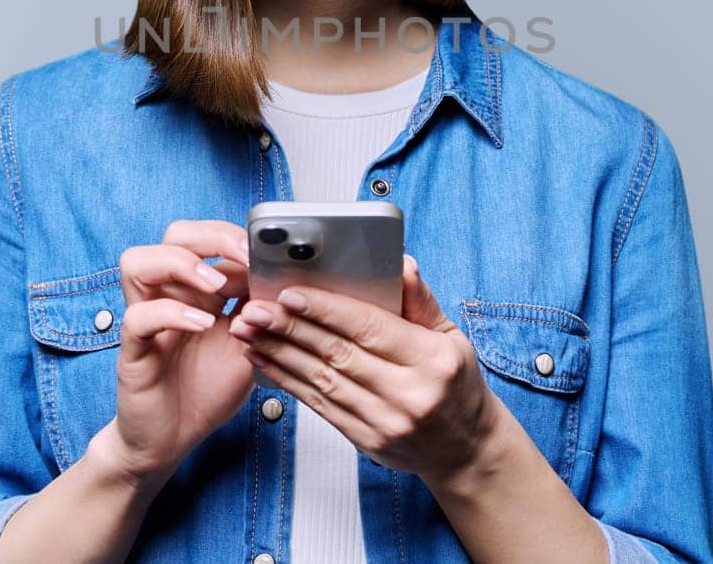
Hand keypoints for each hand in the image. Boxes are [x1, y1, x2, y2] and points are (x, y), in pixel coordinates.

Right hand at [102, 219, 253, 482]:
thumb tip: (284, 280)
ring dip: (182, 264)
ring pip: (138, 262)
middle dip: (211, 236)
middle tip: (244, 255)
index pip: (210, 239)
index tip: (269, 253)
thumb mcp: (249, 348)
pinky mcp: (132, 349)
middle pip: (174, 236)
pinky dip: (172, 312)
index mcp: (198, 290)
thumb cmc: (206, 392)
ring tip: (216, 285)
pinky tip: (202, 325)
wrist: (173, 440)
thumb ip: (262, 316)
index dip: (238, 239)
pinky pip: (138, 316)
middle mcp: (170, 295)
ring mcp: (147, 318)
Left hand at [227, 254, 498, 480]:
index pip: (370, 328)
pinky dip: (287, 380)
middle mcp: (408, 393)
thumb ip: (420, 301)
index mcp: (431, 359)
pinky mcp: (365, 440)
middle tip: (256, 307)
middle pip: (338, 353)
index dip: (328, 310)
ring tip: (248, 330)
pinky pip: (318, 405)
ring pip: (321, 380)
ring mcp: (385, 422)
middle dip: (290, 328)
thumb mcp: (451, 336)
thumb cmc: (456, 384)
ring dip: (279, 353)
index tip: (292, 293)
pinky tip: (264, 359)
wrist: (464, 449)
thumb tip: (401, 263)